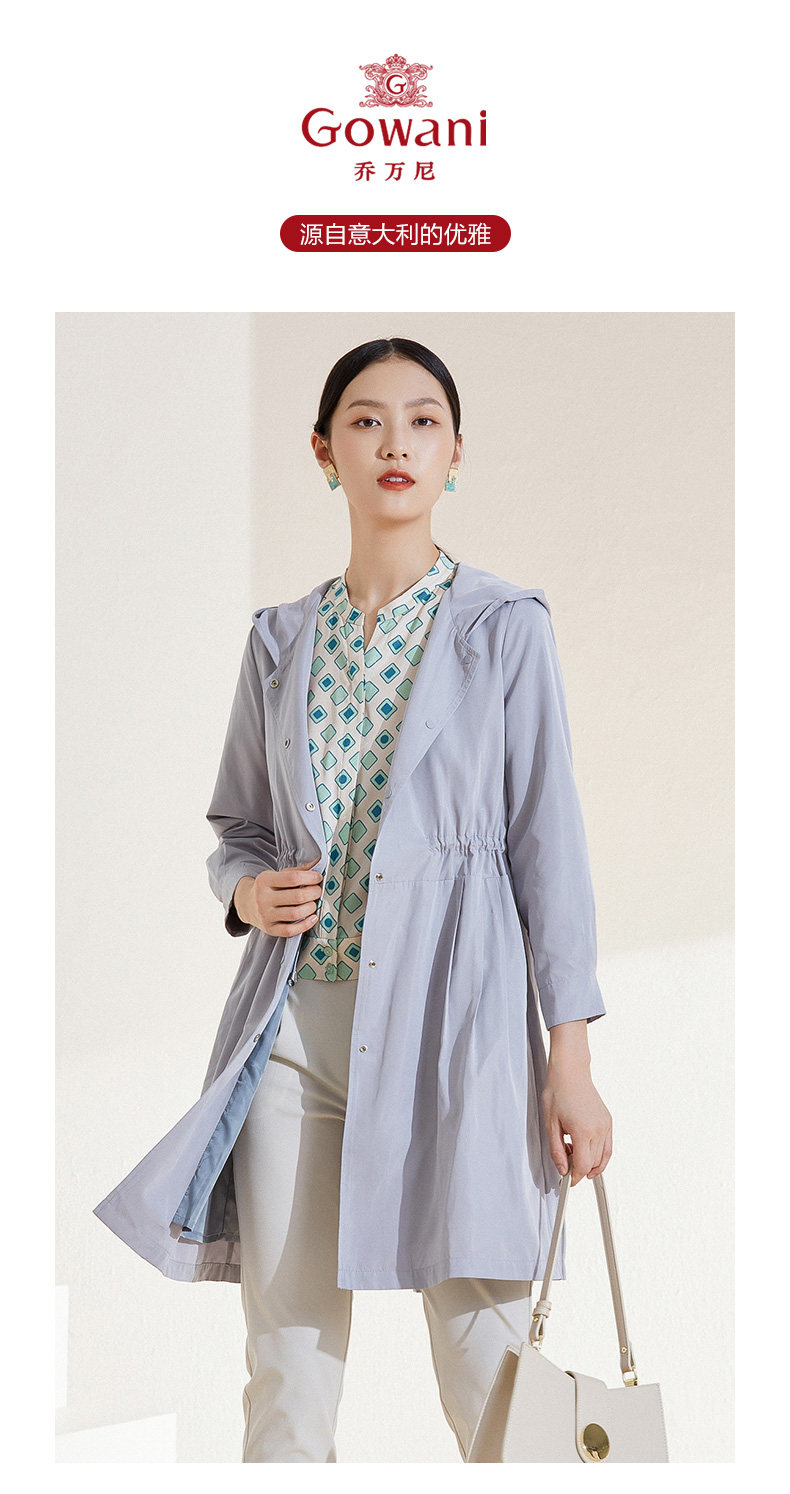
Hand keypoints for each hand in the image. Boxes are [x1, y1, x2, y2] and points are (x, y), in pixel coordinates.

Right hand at [233, 855, 323, 936]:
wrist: (247, 904)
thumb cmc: (267, 888)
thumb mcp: (277, 875)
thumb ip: (297, 870)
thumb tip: (318, 861)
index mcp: (265, 881)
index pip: (292, 878)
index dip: (310, 877)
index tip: (317, 878)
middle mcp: (263, 898)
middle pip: (297, 896)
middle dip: (313, 893)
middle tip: (317, 891)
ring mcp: (266, 915)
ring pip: (295, 914)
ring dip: (311, 908)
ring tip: (313, 903)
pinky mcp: (270, 929)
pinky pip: (290, 930)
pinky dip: (306, 925)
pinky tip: (312, 918)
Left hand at [541, 1050, 612, 1185]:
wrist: (570, 1073)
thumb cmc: (558, 1093)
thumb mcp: (550, 1125)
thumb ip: (557, 1151)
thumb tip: (563, 1169)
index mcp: (583, 1131)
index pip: (583, 1166)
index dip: (575, 1177)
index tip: (567, 1181)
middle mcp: (598, 1129)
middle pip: (593, 1164)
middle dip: (579, 1169)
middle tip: (565, 1162)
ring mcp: (605, 1125)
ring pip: (603, 1157)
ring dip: (590, 1163)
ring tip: (572, 1152)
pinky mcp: (608, 1122)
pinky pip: (608, 1147)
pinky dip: (600, 1156)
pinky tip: (589, 1155)